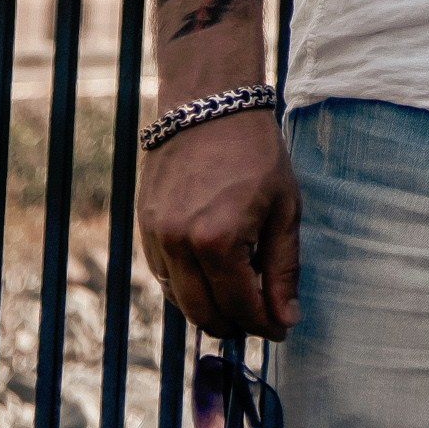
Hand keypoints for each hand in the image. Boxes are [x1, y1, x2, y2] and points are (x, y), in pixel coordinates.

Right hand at [137, 109, 300, 339]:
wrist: (209, 100)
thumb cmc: (255, 150)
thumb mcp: (284, 207)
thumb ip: (283, 269)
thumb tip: (285, 319)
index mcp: (218, 241)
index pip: (239, 308)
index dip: (264, 324)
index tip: (281, 326)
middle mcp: (180, 245)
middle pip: (204, 315)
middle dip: (236, 324)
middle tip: (260, 315)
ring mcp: (156, 236)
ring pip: (180, 300)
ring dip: (209, 307)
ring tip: (239, 290)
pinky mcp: (144, 226)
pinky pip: (163, 274)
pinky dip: (187, 284)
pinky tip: (211, 270)